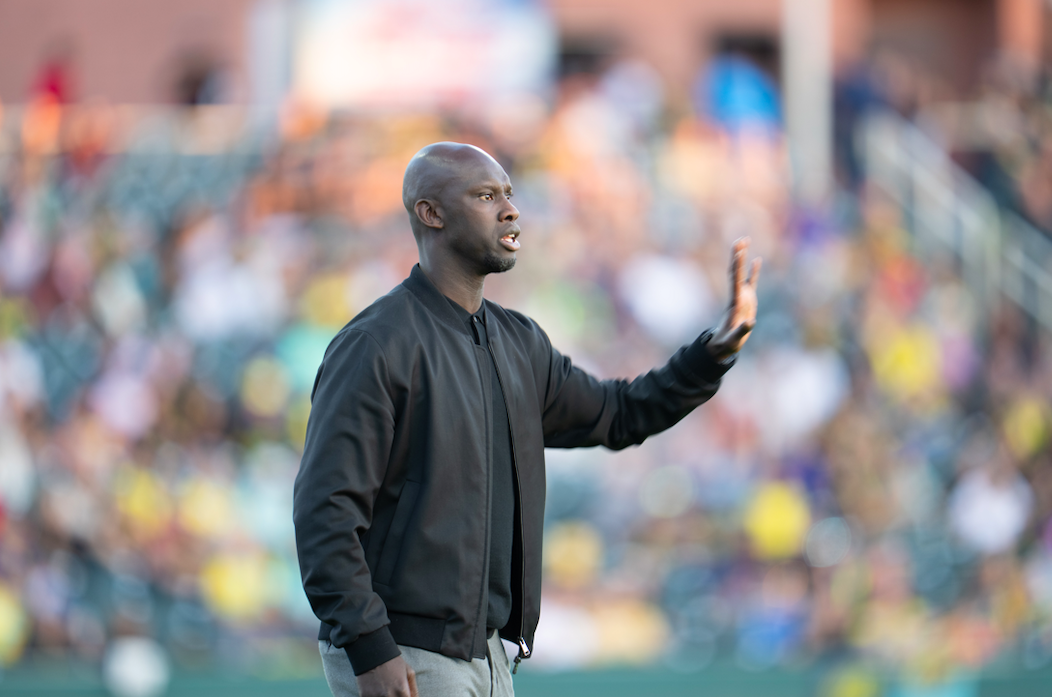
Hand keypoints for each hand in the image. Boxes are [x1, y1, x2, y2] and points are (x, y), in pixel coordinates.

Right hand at [356, 655, 417, 696]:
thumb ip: (413, 689)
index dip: (406, 696)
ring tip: (384, 687)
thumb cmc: (392, 661)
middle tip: (394, 688)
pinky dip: (375, 695)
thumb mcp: (408, 671)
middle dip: (396, 696)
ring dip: (386, 696)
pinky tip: (376, 687)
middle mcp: (389, 696)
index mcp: (401, 690)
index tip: (404, 693)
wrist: (370, 653)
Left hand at [708, 237, 761, 358]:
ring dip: (742, 257)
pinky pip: (751, 282)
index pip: (735, 280)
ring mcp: (742, 296)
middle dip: (737, 255)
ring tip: (745, 240)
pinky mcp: (747, 300)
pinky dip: (753, 271)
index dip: (737, 267)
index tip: (739, 253)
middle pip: (735, 271)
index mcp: (734, 302)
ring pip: (741, 272)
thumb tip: (750, 323)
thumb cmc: (728, 342)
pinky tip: (757, 260)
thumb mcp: (734, 339)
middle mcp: (737, 295)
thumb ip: (742, 331)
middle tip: (741, 239)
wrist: (724, 343)